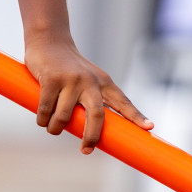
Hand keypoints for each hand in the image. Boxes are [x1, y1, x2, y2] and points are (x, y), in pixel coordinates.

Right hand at [24, 34, 152, 153]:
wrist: (49, 40)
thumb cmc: (69, 67)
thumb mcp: (88, 80)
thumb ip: (92, 100)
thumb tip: (91, 131)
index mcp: (104, 83)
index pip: (123, 102)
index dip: (136, 116)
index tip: (149, 127)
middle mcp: (90, 81)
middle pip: (97, 115)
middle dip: (92, 136)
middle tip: (87, 150)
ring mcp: (71, 80)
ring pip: (65, 117)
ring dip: (55, 129)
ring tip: (52, 129)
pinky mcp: (51, 80)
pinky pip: (46, 110)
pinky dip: (43, 120)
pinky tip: (42, 120)